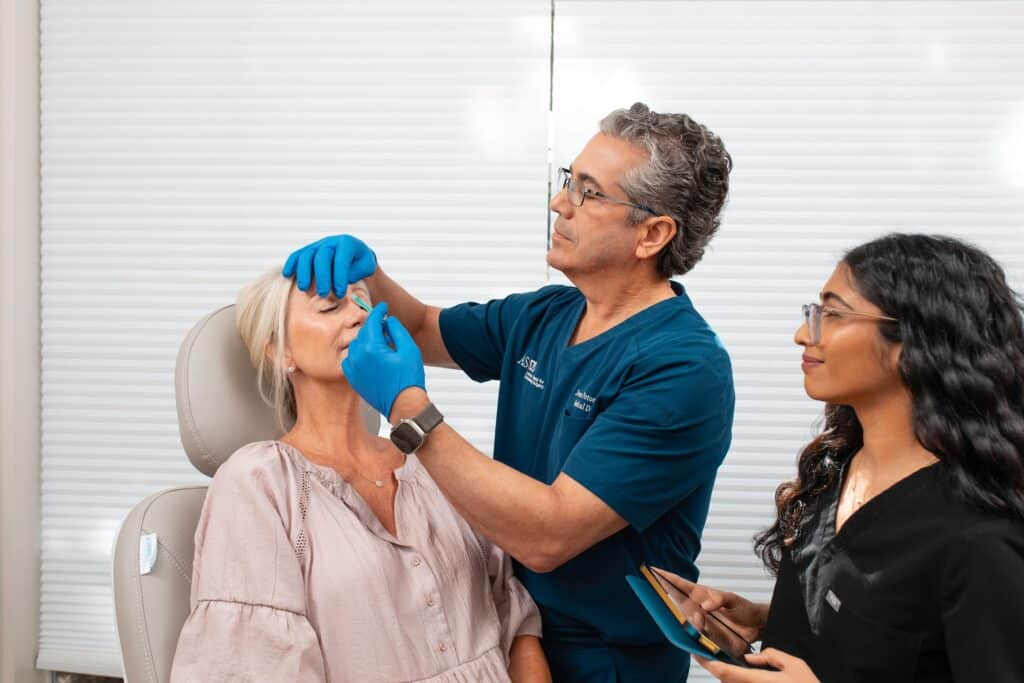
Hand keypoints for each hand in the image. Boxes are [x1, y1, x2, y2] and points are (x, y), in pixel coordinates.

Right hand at [282, 234, 376, 296]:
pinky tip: (287, 275)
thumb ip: (358, 272)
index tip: (340, 292)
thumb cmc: (360, 263)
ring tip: (304, 288)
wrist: (354, 254)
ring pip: (307, 256)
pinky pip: (297, 255)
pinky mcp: (308, 251)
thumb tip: (345, 278)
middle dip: (322, 277)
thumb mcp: (366, 266)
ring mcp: (317, 245)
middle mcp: (330, 242)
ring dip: (304, 273)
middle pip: (322, 257)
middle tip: (323, 294)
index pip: (341, 259)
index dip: (339, 277)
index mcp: (347, 244)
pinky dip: (290, 264)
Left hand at [342, 302, 424, 418]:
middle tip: (386, 326)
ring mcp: (353, 368)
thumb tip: (388, 320)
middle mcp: (358, 357)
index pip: (372, 321)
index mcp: (371, 348)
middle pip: (364, 332)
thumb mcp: (409, 349)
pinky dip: (359, 354)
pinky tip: (371, 356)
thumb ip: (397, 330)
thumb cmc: (408, 379)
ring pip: (357, 344)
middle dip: (374, 326)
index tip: (383, 306)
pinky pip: (351, 359)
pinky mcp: (353, 378)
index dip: (379, 311)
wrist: (403, 405)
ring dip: (367, 340)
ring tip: (382, 344)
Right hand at [652, 568, 767, 642]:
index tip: (653, 571)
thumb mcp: (732, 599)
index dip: (666, 578)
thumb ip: (719, 599)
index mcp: (700, 594)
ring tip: (697, 618)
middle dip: (666, 597)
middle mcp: (696, 608)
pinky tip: (697, 633)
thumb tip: (704, 606)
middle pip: (675, 602)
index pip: (680, 585)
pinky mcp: (705, 637)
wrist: (756, 628)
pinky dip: (692, 634)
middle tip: (659, 593)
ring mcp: (699, 623)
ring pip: (684, 621)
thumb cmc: (744, 609)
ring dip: (687, 619)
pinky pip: (693, 636)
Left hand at [694, 648, 818, 682]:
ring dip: (726, 674)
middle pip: (724, 680)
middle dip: (714, 666)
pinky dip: (737, 679)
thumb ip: (771, 656)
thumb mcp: (795, 664)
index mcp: (757, 680)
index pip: (723, 672)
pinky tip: (740, 671)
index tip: (697, 651)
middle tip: (704, 650)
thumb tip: (751, 657)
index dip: (707, 662)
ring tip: (720, 657)